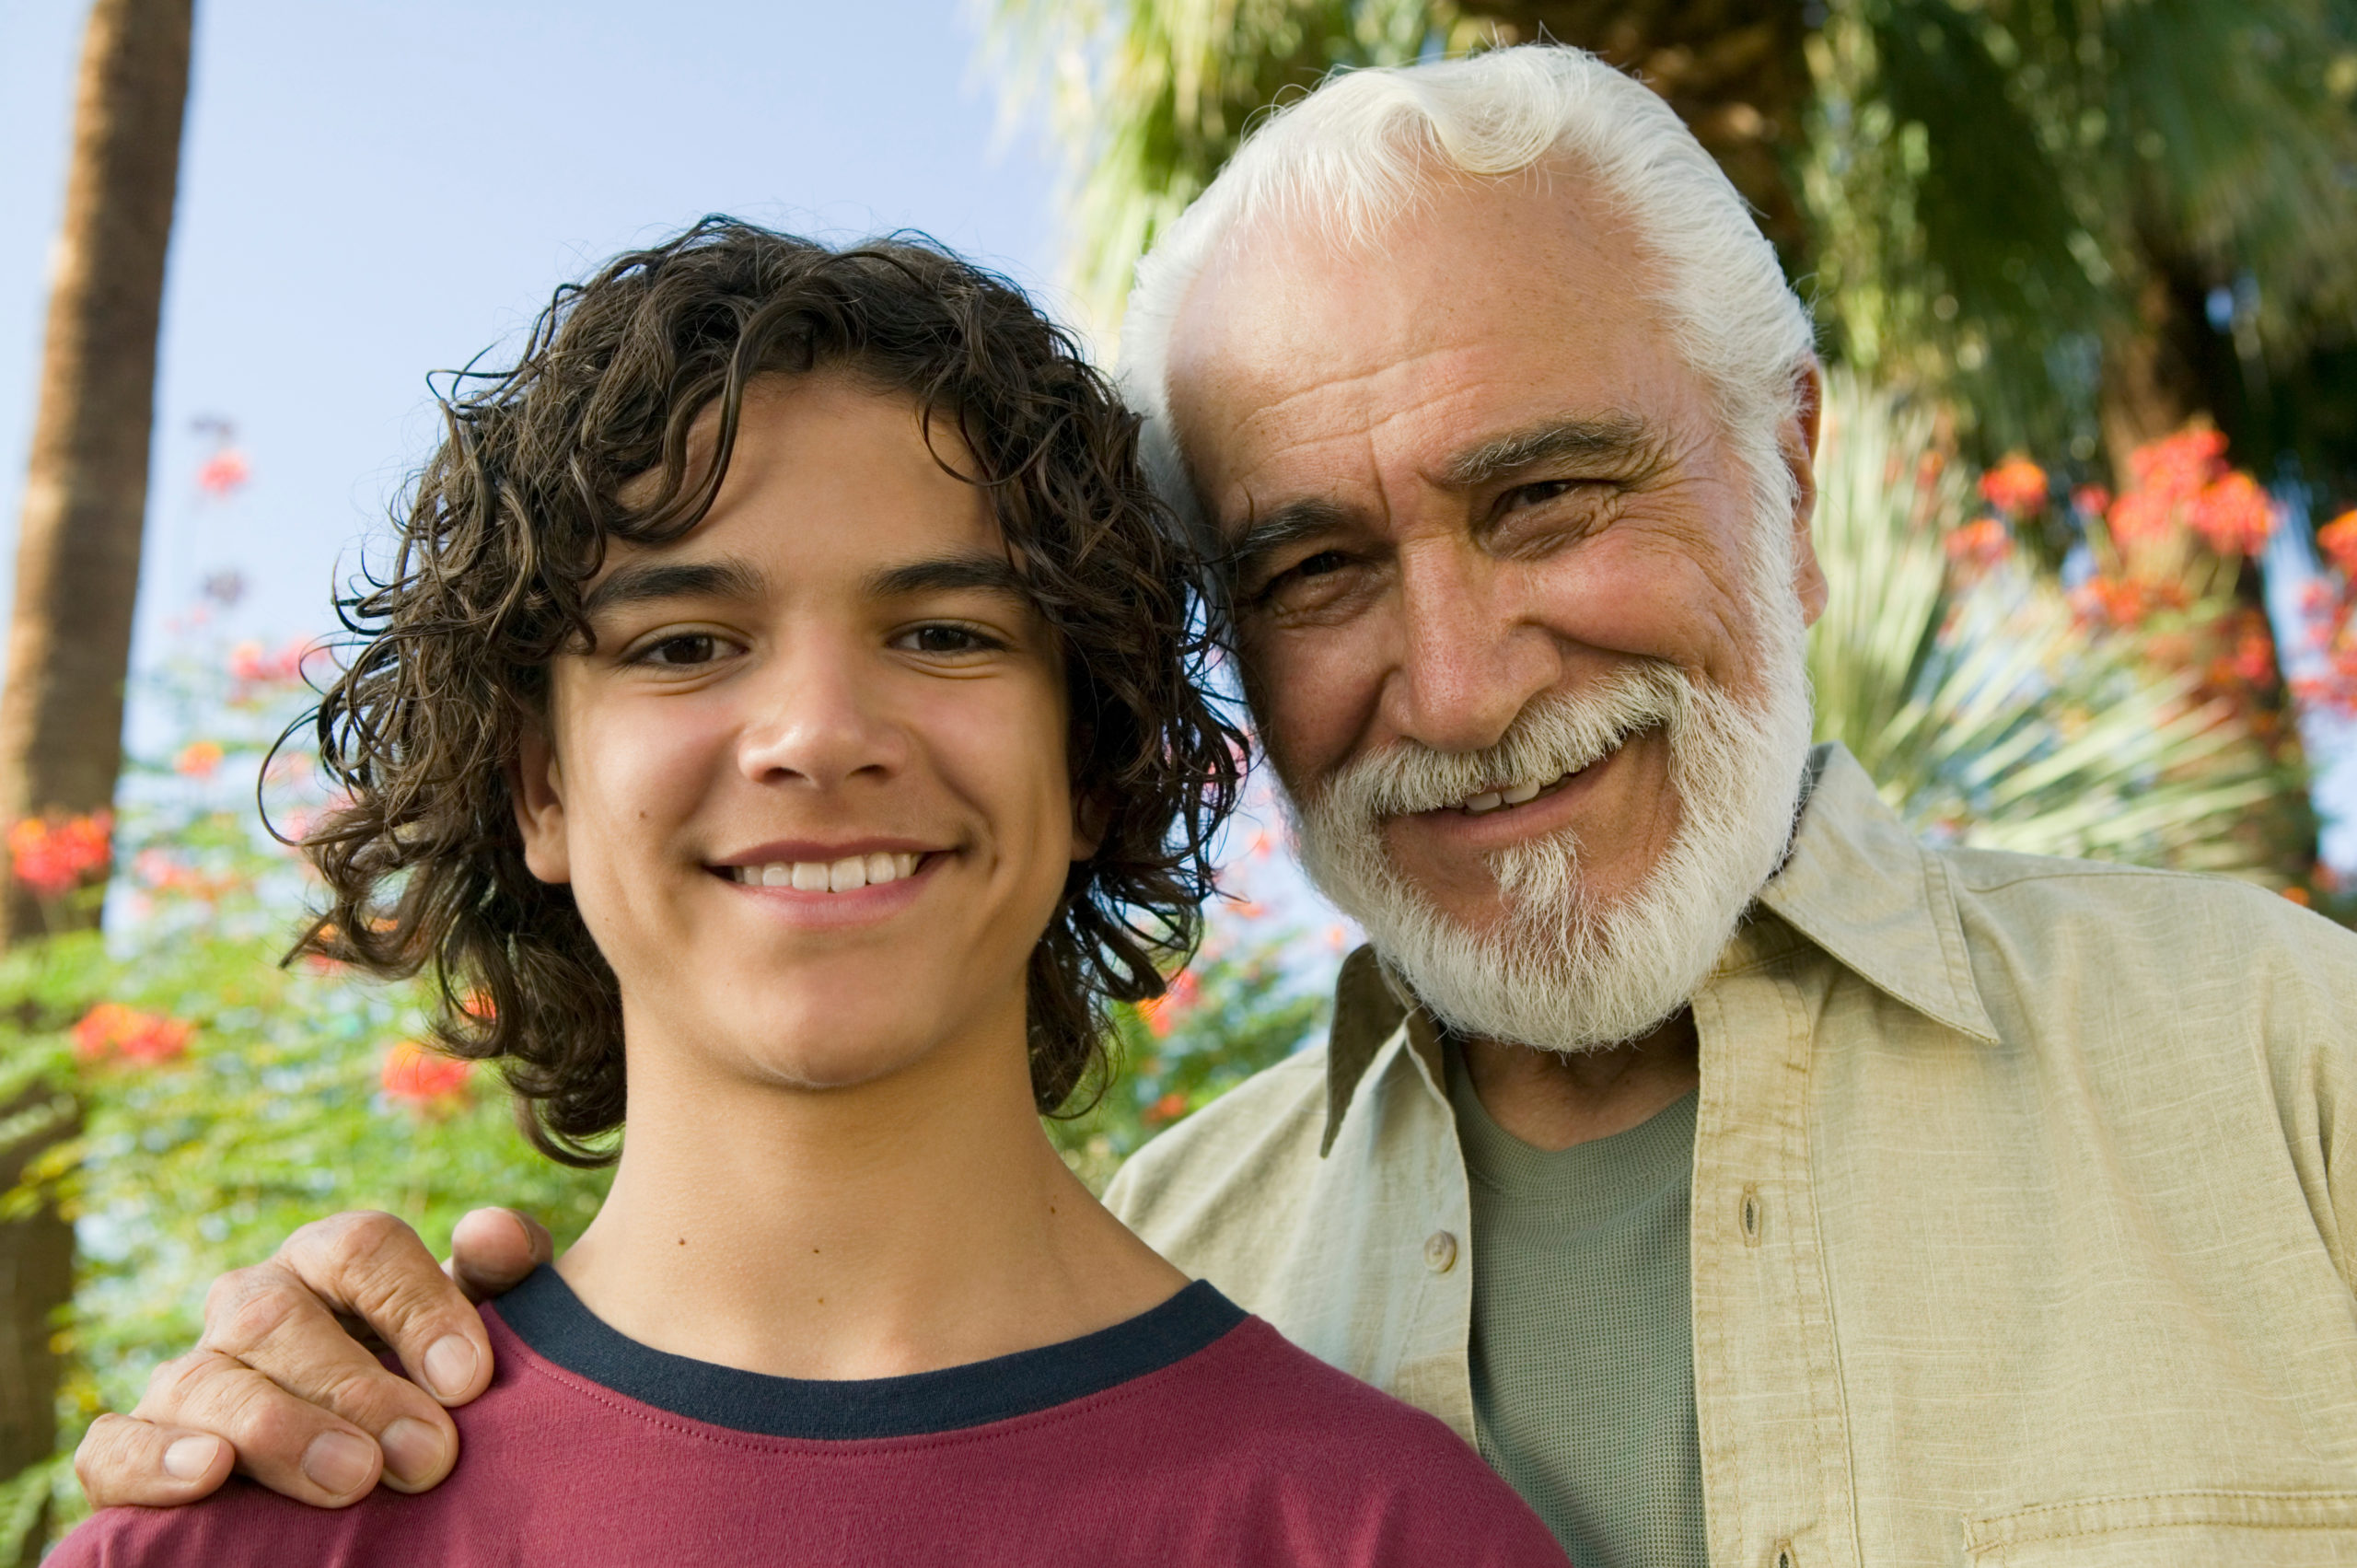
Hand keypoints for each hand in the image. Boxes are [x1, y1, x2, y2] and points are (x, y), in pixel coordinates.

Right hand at [74, 1206, 549, 1510]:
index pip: (360, 1246)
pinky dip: (154, 1462)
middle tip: (428, 1456)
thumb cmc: (426, 1380)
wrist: (362, 1463)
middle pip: (279, 1316)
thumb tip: (494, 1234)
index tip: (471, 1381)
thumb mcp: (475, 1328)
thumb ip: (498, 1277)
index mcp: (330, 1260)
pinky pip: (113, 1446)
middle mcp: (251, 1304)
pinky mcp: (133, 1449)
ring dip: (279, 1431)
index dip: (417, 1305)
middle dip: (359, 1389)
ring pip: (204, 1380)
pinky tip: (209, 1476)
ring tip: (351, 1480)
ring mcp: (188, 1374)